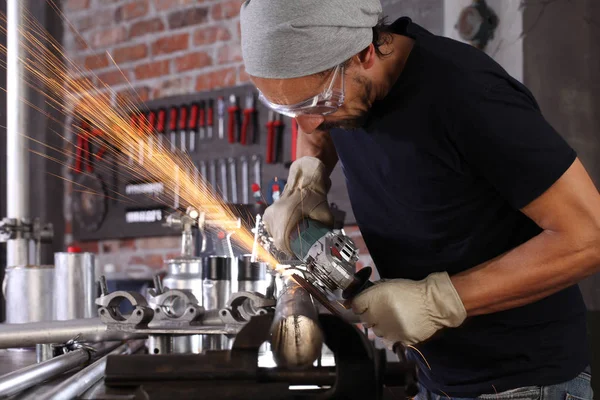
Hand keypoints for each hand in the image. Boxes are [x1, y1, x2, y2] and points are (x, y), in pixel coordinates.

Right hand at [262, 157, 333, 254]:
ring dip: (282, 240)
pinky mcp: (268, 212)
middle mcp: (275, 216)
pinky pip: (271, 229)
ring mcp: (270, 214)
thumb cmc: (315, 196)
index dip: (290, 251)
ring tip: (294, 240)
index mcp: (286, 217)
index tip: (298, 254)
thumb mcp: (325, 215)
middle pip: (277, 241)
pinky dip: (278, 233)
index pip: (283, 243)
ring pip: (274, 235)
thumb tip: (330, 244)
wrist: (305, 179)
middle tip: (298, 250)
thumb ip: (326, 231)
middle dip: (287, 248)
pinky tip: (287, 232)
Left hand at [351, 272, 466, 345]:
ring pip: (376, 331)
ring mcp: (388, 329)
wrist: (433, 304)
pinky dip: (392, 334)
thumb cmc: (409, 291)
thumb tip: (348, 303)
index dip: (360, 305)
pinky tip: (401, 325)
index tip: (366, 304)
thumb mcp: (387, 285)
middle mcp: (378, 314)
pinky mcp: (398, 340)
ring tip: (393, 318)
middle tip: (383, 310)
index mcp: (374, 298)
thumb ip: (369, 292)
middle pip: (364, 319)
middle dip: (371, 315)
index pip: (355, 306)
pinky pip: (388, 339)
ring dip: (381, 325)